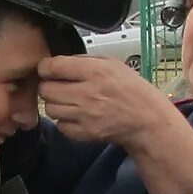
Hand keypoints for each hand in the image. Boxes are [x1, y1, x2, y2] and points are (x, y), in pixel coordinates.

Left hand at [33, 54, 178, 151]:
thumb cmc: (131, 89)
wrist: (146, 120)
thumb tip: (58, 62)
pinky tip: (76, 115)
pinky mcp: (85, 133)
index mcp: (95, 72)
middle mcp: (88, 93)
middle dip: (49, 86)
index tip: (48, 69)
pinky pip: (60, 125)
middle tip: (59, 86)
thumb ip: (84, 60)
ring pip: (50, 108)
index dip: (46, 67)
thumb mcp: (112, 64)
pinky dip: (65, 121)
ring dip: (56, 104)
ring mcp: (85, 116)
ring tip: (69, 101)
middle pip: (46, 89)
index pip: (53, 66)